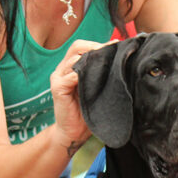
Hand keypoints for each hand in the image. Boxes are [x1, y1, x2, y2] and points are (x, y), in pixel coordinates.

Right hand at [50, 39, 105, 154]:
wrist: (74, 133)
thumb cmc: (88, 112)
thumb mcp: (97, 88)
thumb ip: (102, 73)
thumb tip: (119, 58)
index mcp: (71, 68)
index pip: (83, 47)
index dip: (99, 44)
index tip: (116, 46)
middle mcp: (62, 69)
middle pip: (77, 47)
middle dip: (95, 48)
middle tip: (111, 54)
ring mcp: (58, 78)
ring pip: (75, 59)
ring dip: (92, 61)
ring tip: (106, 66)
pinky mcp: (57, 88)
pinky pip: (71, 75)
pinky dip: (83, 75)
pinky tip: (95, 80)